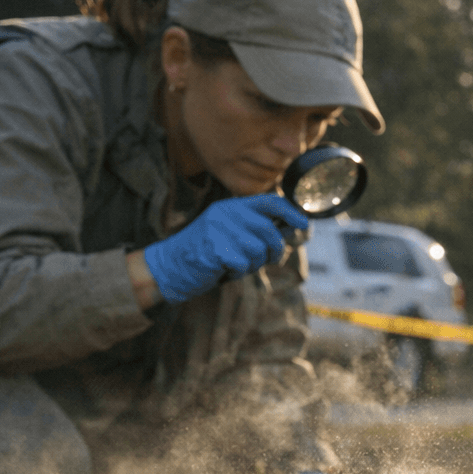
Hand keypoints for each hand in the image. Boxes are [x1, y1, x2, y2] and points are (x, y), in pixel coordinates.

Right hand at [143, 194, 308, 303]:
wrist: (169, 267)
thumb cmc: (206, 253)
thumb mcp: (230, 233)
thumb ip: (254, 228)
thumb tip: (290, 227)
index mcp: (231, 206)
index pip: (269, 201)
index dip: (291, 213)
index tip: (304, 225)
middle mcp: (226, 213)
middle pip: (269, 231)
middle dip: (274, 250)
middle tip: (266, 260)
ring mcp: (218, 229)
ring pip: (258, 250)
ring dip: (253, 264)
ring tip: (235, 263)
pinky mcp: (213, 248)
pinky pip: (243, 263)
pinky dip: (238, 272)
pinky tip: (224, 269)